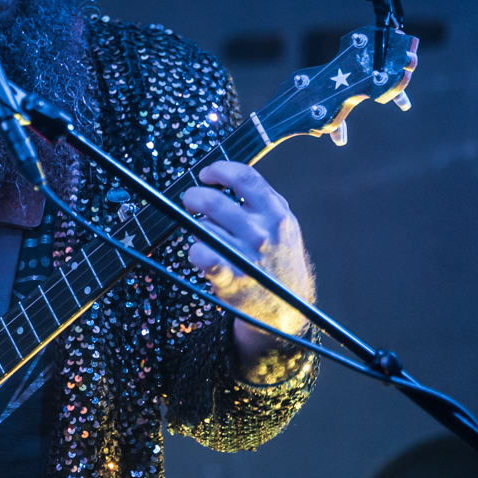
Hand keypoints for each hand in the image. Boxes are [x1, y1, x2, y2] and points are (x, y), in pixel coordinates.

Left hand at [181, 161, 312, 354]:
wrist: (286, 308)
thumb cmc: (279, 261)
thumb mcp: (285, 226)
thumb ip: (263, 199)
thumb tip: (226, 174)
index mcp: (277, 214)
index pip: (245, 177)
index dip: (219, 169)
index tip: (207, 174)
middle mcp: (262, 233)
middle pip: (214, 200)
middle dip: (194, 196)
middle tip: (191, 200)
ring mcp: (246, 256)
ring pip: (203, 227)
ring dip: (198, 229)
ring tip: (208, 238)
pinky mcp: (230, 279)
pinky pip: (199, 254)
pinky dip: (194, 251)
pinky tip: (201, 254)